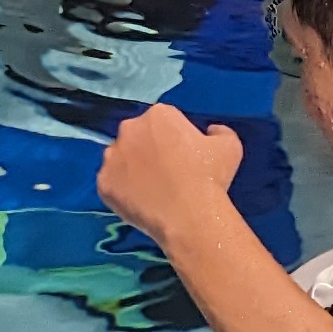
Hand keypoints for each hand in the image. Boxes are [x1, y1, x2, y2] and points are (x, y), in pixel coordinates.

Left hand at [98, 103, 246, 243]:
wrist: (190, 216)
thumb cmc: (209, 178)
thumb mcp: (229, 147)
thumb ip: (219, 132)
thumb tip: (210, 131)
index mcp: (158, 115)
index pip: (162, 121)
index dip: (172, 138)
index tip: (181, 156)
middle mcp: (129, 129)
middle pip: (136, 136)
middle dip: (148, 149)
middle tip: (165, 172)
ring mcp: (112, 157)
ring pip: (120, 158)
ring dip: (131, 168)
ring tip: (151, 190)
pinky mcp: (103, 183)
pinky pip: (111, 183)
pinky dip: (121, 191)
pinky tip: (140, 202)